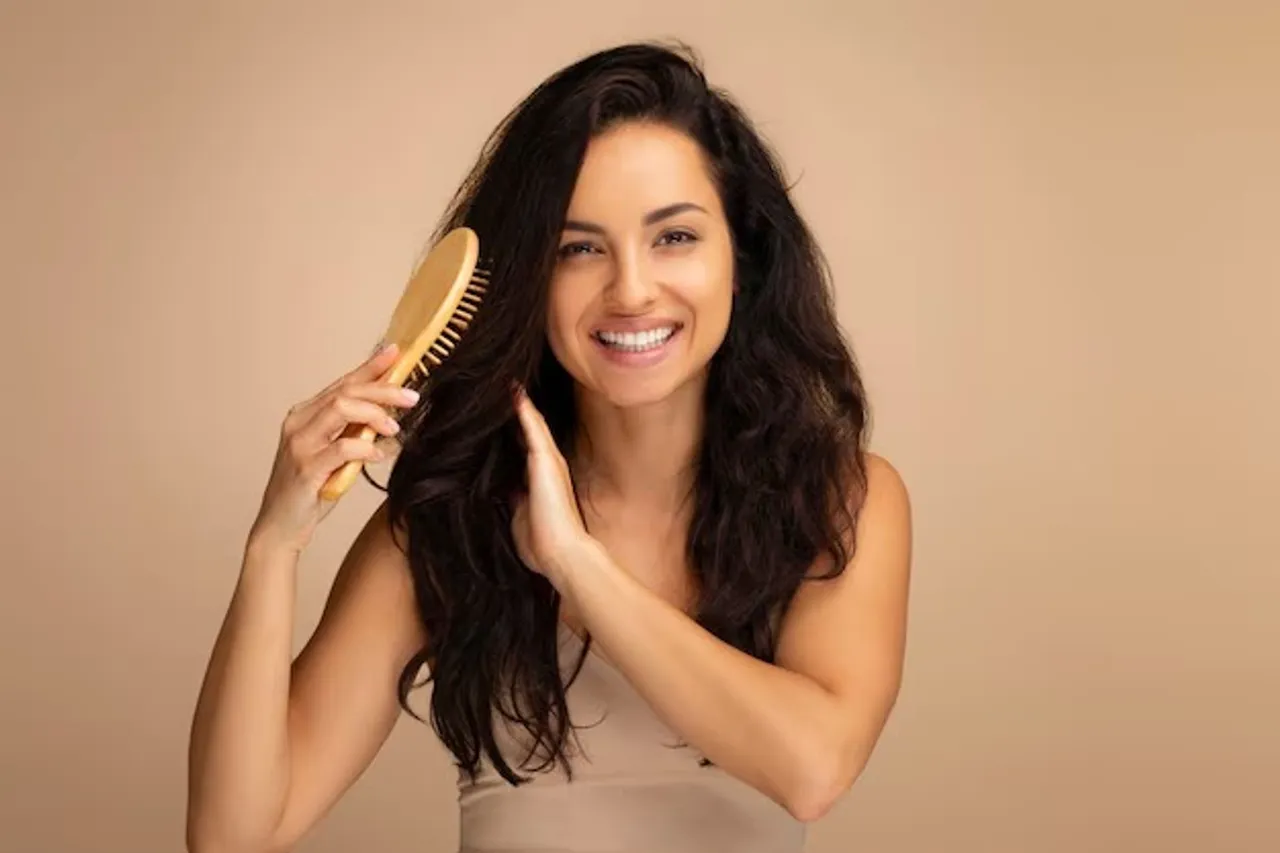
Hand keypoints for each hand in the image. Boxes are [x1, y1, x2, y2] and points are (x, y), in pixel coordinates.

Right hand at [248, 343, 420, 554]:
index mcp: (306, 415)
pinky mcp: (305, 469)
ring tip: (395, 428)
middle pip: (346, 391)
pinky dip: (365, 448)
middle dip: (383, 390)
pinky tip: (378, 455)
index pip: (344, 383)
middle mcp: (298, 423)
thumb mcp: (338, 456)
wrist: (281, 527)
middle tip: (413, 396)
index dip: (371, 367)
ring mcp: (299, 444)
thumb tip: (391, 418)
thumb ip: (357, 433)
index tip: (396, 353)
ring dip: (374, 414)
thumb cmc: (312, 491)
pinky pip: (341, 448)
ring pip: (341, 409)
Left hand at [510, 385, 593, 588]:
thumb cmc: (542, 545)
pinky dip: (522, 407)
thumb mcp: (519, 519)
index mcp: (539, 481)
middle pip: (528, 431)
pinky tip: (512, 389)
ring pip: (532, 423)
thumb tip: (502, 492)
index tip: (495, 419)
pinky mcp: (546, 458)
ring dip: (519, 404)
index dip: (510, 434)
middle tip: (498, 388)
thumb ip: (512, 502)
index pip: (521, 451)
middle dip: (514, 412)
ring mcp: (548, 460)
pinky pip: (532, 426)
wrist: (561, 555)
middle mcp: (547, 466)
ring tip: (505, 380)